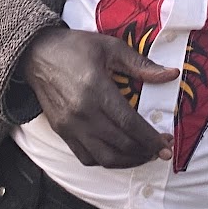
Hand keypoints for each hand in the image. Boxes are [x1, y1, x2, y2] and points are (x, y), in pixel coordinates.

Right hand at [21, 28, 176, 169]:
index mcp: (96, 89)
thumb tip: (171, 75)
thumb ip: (141, 64)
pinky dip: (106, 161)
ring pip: (104, 158)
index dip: (151, 139)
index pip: (129, 124)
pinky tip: (119, 154)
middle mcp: (82, 113)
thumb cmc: (75, 47)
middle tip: (162, 149)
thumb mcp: (110, 47)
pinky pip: (86, 157)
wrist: (36, 54)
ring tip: (144, 154)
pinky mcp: (62, 132)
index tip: (167, 146)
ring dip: (129, 161)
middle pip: (120, 144)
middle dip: (146, 152)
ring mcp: (70, 126)